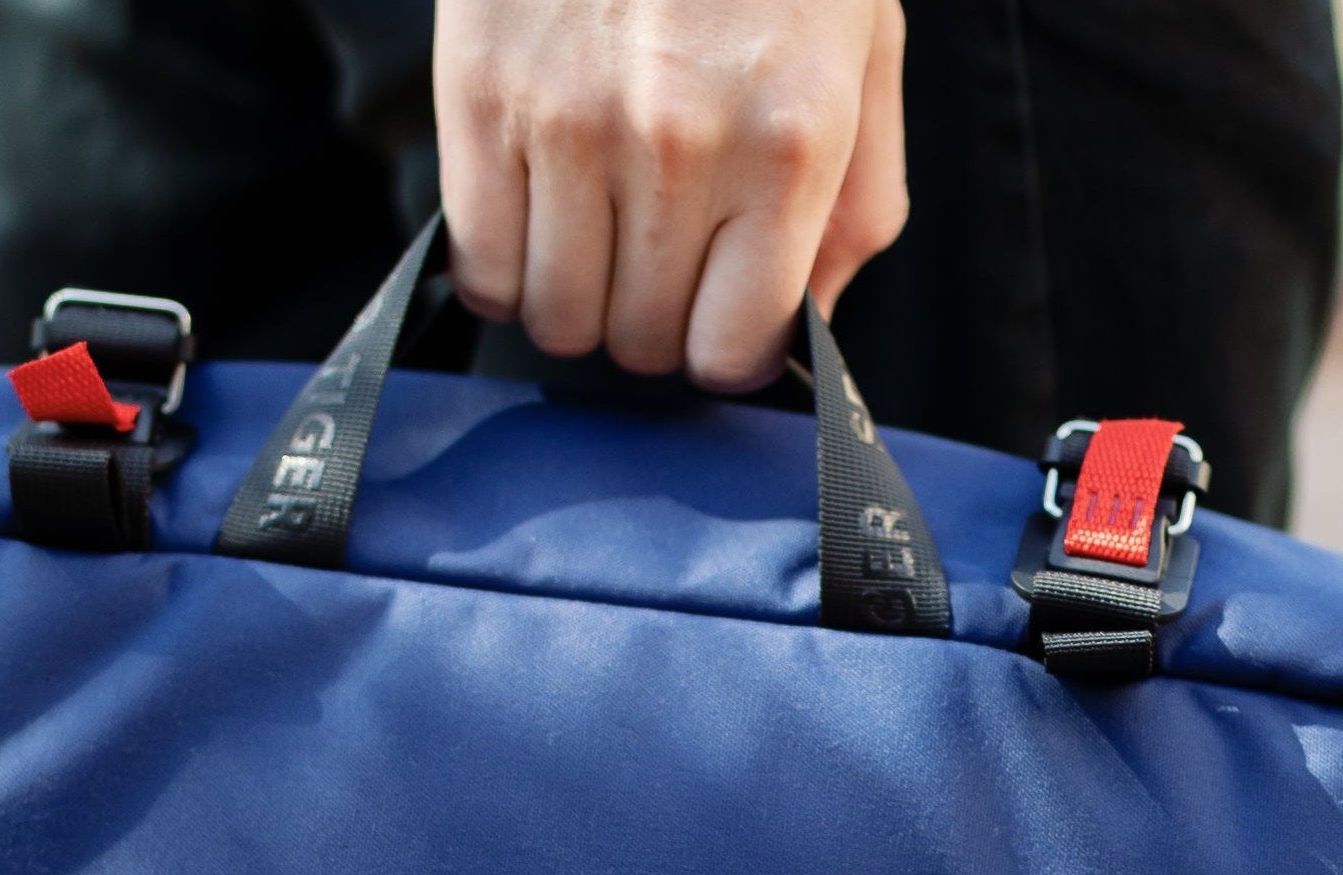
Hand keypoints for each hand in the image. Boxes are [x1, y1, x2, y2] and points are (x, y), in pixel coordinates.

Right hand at [433, 0, 908, 393]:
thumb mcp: (863, 57)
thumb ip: (855, 206)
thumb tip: (808, 328)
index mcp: (790, 143)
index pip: (732, 348)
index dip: (723, 350)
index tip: (717, 316)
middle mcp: (678, 146)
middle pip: (638, 344)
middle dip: (652, 323)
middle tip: (658, 261)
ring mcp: (570, 126)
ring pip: (554, 318)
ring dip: (577, 300)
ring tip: (598, 237)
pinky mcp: (481, 98)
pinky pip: (479, 265)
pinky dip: (506, 270)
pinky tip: (539, 219)